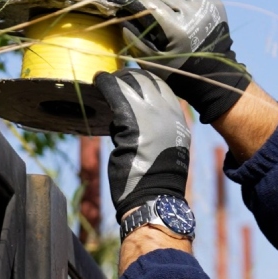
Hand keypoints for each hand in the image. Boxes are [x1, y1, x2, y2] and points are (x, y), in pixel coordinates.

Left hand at [93, 69, 191, 221]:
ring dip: (117, 80)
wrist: (153, 200)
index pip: (163, 89)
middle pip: (149, 82)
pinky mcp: (131, 122)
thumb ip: (155, 132)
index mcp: (179, 122)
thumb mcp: (163, 151)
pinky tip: (98, 80)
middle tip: (114, 81)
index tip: (131, 83)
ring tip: (105, 81)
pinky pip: (116, 94)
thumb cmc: (153, 183)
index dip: (145, 82)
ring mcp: (152, 117)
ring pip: (132, 84)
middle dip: (130, 78)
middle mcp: (169, 115)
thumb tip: (135, 122)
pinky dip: (105, 84)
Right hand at [102, 0, 250, 123]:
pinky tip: (175, 9)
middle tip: (136, 7)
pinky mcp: (213, 1)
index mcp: (178, 29)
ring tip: (156, 8)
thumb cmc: (178, 71)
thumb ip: (134, 39)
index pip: (147, 3)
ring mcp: (205, 4)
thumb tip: (119, 18)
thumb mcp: (152, 62)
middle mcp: (193, 12)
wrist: (214, 74)